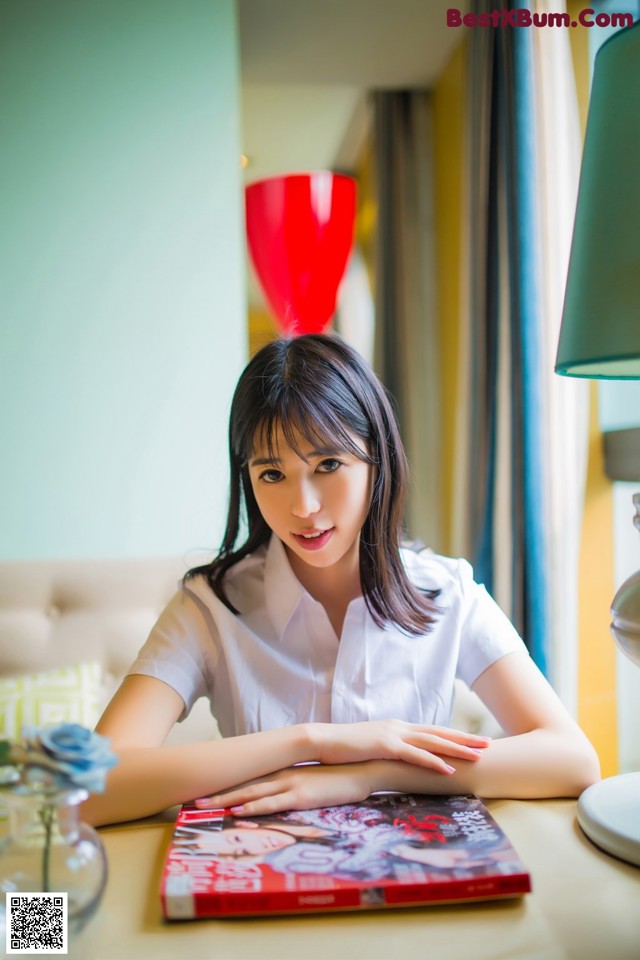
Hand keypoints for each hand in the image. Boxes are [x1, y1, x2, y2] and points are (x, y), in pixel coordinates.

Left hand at [195, 763, 373, 816]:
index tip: (206, 788)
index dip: (227, 784)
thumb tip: (276, 792)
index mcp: (283, 770)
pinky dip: (254, 807)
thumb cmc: (338, 777)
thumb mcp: (310, 778)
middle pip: (243, 784)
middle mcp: (282, 774)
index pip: (250, 777)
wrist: (363, 770)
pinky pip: (273, 803)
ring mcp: (291, 784)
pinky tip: (238, 812)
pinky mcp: (302, 796)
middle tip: (193, 798)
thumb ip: (292, 783)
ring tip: (205, 806)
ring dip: (227, 800)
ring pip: (252, 793)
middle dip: (218, 792)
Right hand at [309, 720, 490, 775]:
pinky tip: (448, 769)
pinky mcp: (384, 745)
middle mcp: (399, 727)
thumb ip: (387, 751)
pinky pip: (414, 754)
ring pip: (433, 741)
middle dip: (465, 739)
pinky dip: (433, 761)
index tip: (474, 741)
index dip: (454, 736)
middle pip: (439, 732)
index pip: (432, 731)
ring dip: (457, 749)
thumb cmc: (344, 748)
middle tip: (488, 744)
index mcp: (397, 727)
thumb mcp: (371, 748)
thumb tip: (399, 761)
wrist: (321, 741)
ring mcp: (393, 734)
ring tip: (478, 756)